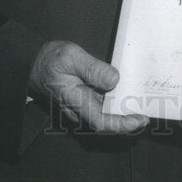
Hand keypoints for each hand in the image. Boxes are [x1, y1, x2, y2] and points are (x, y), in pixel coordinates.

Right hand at [28, 40, 147, 133]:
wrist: (32, 63)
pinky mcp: (83, 100)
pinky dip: (117, 102)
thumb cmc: (50, 60)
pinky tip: (129, 93)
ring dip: (124, 111)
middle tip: (149, 108)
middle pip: (107, 122)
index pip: (101, 122)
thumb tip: (114, 80)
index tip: (140, 119)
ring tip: (143, 101)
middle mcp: (79, 109)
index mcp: (76, 102)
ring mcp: (81, 106)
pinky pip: (102, 106)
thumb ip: (92, 68)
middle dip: (129, 119)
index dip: (122, 124)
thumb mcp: (70, 57)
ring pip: (106, 115)